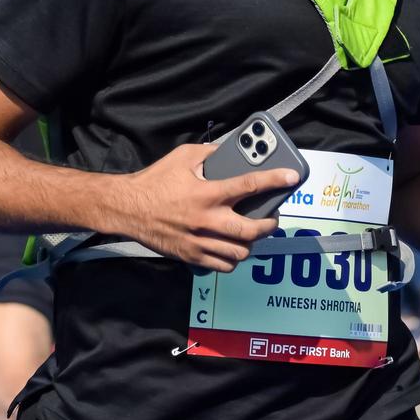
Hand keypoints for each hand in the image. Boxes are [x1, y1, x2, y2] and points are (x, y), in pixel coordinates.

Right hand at [121, 143, 296, 272]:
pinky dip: (233, 258)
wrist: (127, 208)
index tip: (292, 177)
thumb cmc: (154, 181)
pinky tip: (232, 246)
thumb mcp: (182, 157)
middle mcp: (207, 220)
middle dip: (269, 224)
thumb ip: (210, 154)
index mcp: (207, 193)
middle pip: (252, 230)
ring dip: (252, 243)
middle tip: (271, 216)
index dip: (275, 180)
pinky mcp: (191, 257)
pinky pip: (223, 266)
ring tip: (251, 232)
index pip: (249, 185)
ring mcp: (200, 242)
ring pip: (240, 252)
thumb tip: (230, 152)